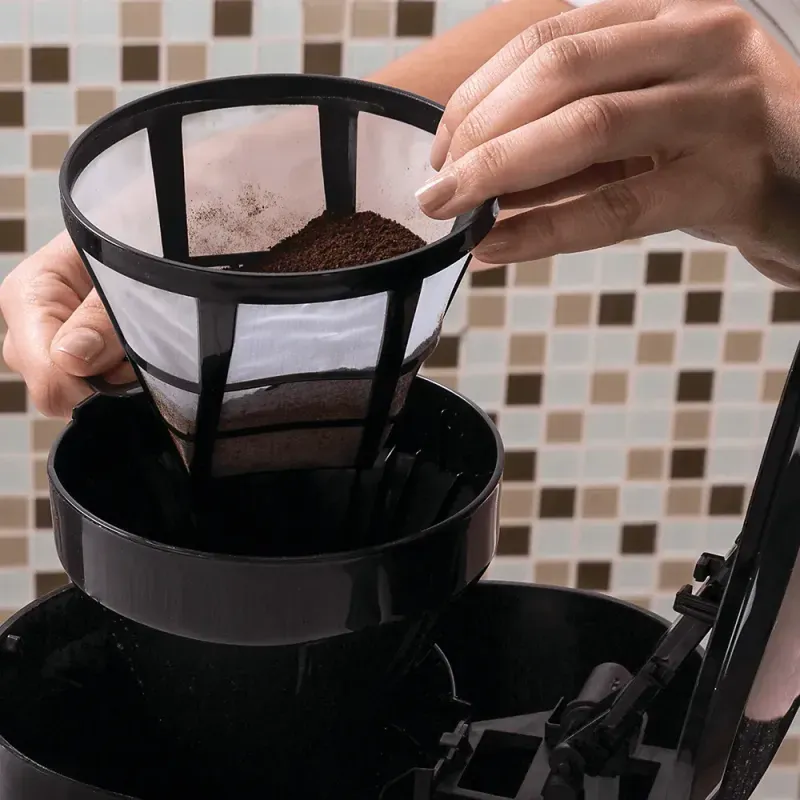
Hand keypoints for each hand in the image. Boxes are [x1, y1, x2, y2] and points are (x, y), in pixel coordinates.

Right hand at [0, 106, 315, 417]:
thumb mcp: (131, 269)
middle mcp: (42, 319)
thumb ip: (102, 318)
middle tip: (141, 341)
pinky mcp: (96, 349)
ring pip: (81, 388)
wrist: (193, 214)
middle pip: (51, 382)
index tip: (119, 366)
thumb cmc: (158, 229)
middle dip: (99, 376)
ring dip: (120, 374)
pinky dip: (130, 373)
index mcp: (34, 290)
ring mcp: (68, 338)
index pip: (37, 364)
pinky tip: (149, 346)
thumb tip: (70, 360)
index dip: (75, 379)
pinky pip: (105, 384)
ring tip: (151, 331)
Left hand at [416, 0, 799, 285]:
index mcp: (672, 16)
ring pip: (585, 127)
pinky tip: (497, 248)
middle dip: (479, 132)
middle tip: (435, 187)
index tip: (442, 145)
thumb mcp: (653, 119)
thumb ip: (578, 132)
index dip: (481, 93)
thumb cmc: (726, 153)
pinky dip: (544, 230)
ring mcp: (722, 105)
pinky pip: (616, 206)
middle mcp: (702, 41)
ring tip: (450, 213)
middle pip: (559, 70)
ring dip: (499, 173)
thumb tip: (481, 174)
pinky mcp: (731, 178)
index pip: (552, 38)